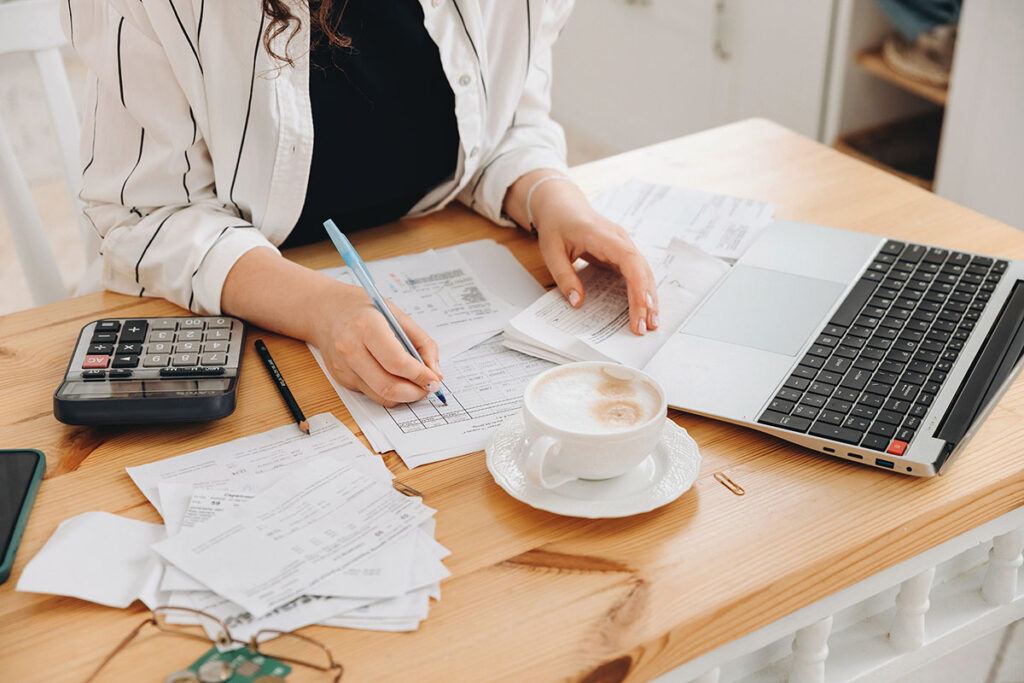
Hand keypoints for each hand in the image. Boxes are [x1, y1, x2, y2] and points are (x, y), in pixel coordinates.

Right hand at [311, 282, 441, 406]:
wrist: (325, 311)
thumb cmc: (363, 309)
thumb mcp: (397, 314)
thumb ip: (422, 342)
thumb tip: (435, 372)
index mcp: (366, 327)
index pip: (397, 362)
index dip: (420, 375)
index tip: (435, 379)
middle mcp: (350, 349)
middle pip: (388, 386)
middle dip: (415, 392)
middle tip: (429, 387)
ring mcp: (343, 368)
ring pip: (381, 396)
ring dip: (404, 396)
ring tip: (416, 384)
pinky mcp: (341, 379)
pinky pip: (372, 394)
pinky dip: (389, 392)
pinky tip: (395, 378)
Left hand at [536, 209, 658, 334]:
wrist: (562, 206)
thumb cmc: (557, 226)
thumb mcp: (552, 252)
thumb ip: (565, 277)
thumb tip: (578, 302)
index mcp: (603, 236)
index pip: (629, 260)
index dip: (638, 286)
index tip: (641, 308)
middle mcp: (620, 240)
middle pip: (641, 270)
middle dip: (646, 299)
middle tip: (646, 327)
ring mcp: (624, 246)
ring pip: (644, 273)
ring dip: (649, 298)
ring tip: (651, 324)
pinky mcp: (622, 254)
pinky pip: (637, 273)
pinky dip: (642, 291)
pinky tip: (644, 309)